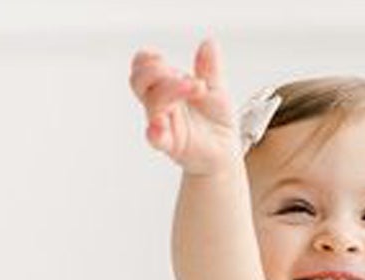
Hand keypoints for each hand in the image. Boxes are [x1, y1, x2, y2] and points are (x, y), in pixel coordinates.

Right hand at [129, 37, 239, 174]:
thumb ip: (210, 68)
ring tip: (198, 88)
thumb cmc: (215, 122)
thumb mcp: (216, 89)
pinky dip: (155, 130)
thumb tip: (208, 43)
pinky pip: (155, 137)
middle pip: (139, 81)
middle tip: (181, 74)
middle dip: (155, 71)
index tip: (164, 60)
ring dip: (172, 90)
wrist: (225, 151)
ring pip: (152, 103)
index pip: (141, 68)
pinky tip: (161, 123)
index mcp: (166, 88)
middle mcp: (160, 105)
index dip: (147, 60)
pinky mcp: (171, 145)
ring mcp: (164, 125)